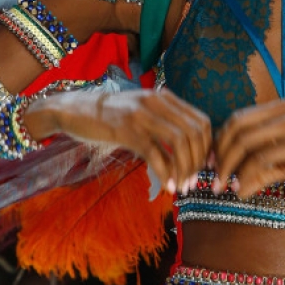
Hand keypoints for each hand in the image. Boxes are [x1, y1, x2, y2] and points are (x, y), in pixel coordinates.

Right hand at [25, 87, 211, 194]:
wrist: (76, 109)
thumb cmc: (111, 116)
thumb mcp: (142, 114)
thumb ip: (163, 126)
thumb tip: (185, 154)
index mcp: (165, 98)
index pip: (201, 121)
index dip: (208, 147)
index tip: (205, 168)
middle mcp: (157, 102)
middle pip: (194, 132)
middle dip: (198, 161)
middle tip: (193, 182)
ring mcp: (142, 114)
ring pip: (179, 142)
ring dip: (184, 169)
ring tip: (181, 186)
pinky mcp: (126, 130)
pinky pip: (155, 154)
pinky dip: (165, 173)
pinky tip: (167, 187)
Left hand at [212, 98, 284, 197]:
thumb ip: (264, 169)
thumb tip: (237, 188)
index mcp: (281, 107)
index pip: (237, 119)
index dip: (220, 143)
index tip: (211, 165)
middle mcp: (284, 110)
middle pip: (236, 128)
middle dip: (220, 156)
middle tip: (213, 181)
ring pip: (246, 143)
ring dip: (230, 169)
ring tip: (225, 189)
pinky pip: (263, 158)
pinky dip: (248, 177)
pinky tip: (245, 192)